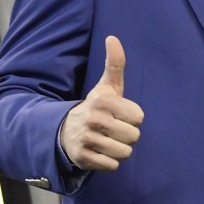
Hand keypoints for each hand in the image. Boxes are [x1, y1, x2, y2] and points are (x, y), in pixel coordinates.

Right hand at [60, 36, 143, 171]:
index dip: (132, 117)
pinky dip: (108, 162)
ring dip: (118, 149)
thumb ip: (115, 63)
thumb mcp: (106, 87)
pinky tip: (99, 152)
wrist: (65, 131)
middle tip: (112, 130)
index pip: (138, 117)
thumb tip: (112, 37)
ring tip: (106, 141)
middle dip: (127, 136)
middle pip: (134, 137)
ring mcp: (87, 140)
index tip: (118, 115)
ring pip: (124, 153)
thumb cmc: (96, 108)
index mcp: (102, 101)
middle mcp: (93, 120)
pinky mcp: (83, 158)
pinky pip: (112, 166)